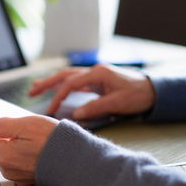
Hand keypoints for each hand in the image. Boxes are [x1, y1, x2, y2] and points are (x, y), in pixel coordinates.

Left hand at [0, 116, 58, 183]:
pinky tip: (23, 139)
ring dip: (2, 140)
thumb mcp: (27, 124)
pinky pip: (12, 159)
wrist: (77, 162)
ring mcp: (15, 173)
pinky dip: (12, 148)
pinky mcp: (25, 175)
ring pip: (0, 153)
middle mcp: (6, 167)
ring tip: (12, 126)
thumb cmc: (54, 142)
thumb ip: (3, 125)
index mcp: (3, 155)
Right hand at [29, 64, 155, 119]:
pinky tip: (57, 91)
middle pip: (65, 75)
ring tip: (37, 88)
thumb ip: (96, 107)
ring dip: (53, 82)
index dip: (58, 96)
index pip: (71, 83)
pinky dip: (64, 86)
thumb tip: (76, 114)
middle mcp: (94, 71)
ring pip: (69, 77)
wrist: (153, 91)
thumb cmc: (138, 95)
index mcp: (98, 73)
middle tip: (31, 91)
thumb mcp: (118, 103)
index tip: (50, 109)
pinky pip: (76, 82)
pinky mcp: (98, 81)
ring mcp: (96, 75)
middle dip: (47, 82)